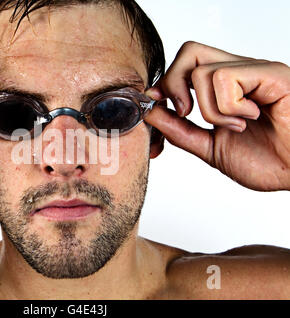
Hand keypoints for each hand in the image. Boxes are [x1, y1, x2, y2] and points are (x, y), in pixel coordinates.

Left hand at [145, 41, 289, 190]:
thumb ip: (180, 131)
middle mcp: (240, 72)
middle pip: (189, 52)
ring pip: (201, 71)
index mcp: (225, 87)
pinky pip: (225, 78)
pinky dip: (228, 107)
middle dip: (173, 85)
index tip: (158, 106)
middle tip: (184, 113)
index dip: (165, 84)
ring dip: (209, 109)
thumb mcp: (210, 147)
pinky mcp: (271, 74)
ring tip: (234, 126)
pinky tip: (249, 119)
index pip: (184, 64)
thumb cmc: (267, 160)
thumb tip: (151, 112)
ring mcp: (255, 71)